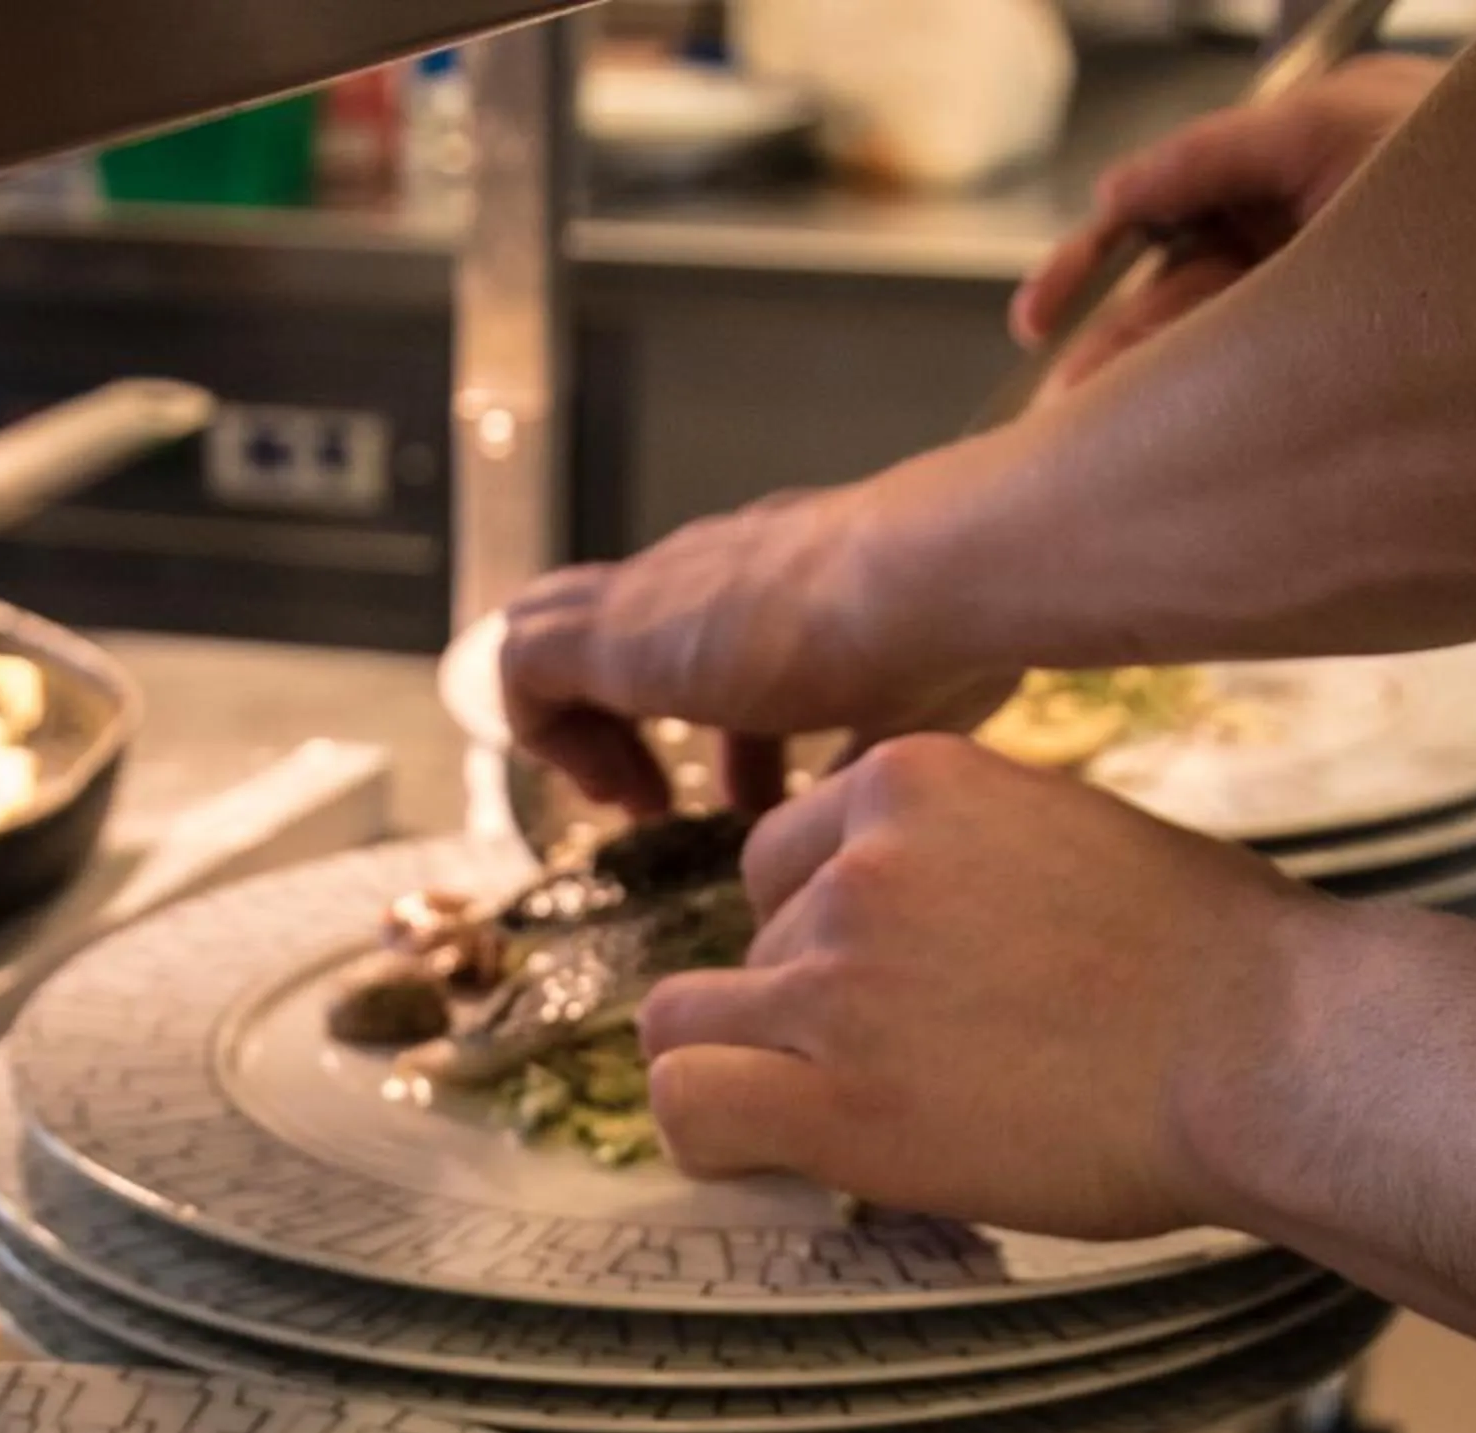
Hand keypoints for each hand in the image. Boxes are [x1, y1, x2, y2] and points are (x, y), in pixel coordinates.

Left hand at [500, 486, 1013, 817]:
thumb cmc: (952, 641)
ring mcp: (661, 591)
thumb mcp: (915, 714)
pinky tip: (607, 789)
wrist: (930, 582)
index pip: (722, 643)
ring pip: (558, 629)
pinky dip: (544, 730)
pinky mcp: (616, 631)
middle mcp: (714, 570)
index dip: (723, 728)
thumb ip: (873, 759)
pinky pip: (523, 663)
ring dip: (579, 728)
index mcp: (786, 580)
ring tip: (623, 803)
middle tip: (651, 803)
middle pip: (626, 628)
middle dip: (625, 721)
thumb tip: (859, 819)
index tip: (746, 804)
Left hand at [636, 733, 1322, 1239]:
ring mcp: (833, 981)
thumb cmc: (1213, 963)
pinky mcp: (833, 1099)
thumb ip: (963, 864)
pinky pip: (689, 1106)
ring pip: (688, 1027)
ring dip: (749, 1076)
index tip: (888, 991)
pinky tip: (773, 1159)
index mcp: (910, 782)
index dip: (817, 935)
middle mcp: (855, 869)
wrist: (1271, 1051)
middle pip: (747, 949)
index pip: (781, 860)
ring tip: (844, 1122)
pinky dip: (712, 1140)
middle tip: (897, 1070)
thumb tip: (920, 931)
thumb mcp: (1069, 839)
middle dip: (796, 1014)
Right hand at [1011, 57, 1438, 394]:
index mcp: (1298, 167)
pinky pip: (1243, 387)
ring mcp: (1319, 298)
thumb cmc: (1473, 180)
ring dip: (1146, 388)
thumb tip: (1113, 194)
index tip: (1041, 310)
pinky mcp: (1335, 362)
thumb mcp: (1331, 131)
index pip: (1166, 204)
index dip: (1095, 256)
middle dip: (1114, 342)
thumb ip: (1211, 154)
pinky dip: (1196, 414)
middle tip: (1064, 399)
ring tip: (1103, 435)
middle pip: (1173, 285)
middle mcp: (1302, 232)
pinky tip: (1160, 441)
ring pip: (1201, 345)